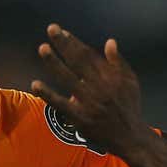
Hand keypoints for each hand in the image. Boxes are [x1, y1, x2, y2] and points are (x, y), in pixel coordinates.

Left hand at [31, 24, 148, 154]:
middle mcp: (99, 86)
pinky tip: (36, 85)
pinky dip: (48, 95)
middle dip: (64, 44)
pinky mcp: (80, 118)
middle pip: (78, 61)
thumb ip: (119, 62)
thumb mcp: (131, 82)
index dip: (74, 42)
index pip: (88, 55)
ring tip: (43, 49)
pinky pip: (61, 104)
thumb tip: (110, 41)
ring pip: (68, 79)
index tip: (62, 32)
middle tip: (51, 29)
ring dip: (54, 63)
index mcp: (110, 76)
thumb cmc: (130, 107)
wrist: (131, 138)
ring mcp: (88, 102)